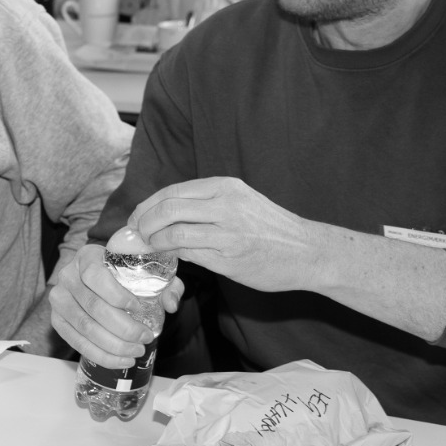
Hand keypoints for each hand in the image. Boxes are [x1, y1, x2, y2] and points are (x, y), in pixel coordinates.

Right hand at [49, 243, 184, 370]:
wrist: (96, 281)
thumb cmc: (123, 275)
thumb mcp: (146, 271)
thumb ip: (165, 284)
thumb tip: (171, 305)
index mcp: (87, 257)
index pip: (96, 276)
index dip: (117, 295)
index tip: (138, 308)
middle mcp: (67, 276)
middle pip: (93, 307)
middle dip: (123, 328)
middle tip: (145, 338)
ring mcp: (59, 300)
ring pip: (85, 328)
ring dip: (114, 345)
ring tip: (136, 352)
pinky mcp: (57, 320)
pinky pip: (77, 342)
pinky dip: (101, 355)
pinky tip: (121, 360)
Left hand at [131, 177, 324, 293]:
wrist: (309, 251)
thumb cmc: (270, 228)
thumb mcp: (241, 201)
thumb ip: (205, 203)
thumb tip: (163, 212)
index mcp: (225, 187)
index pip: (172, 192)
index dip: (147, 206)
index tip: (136, 218)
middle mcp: (226, 205)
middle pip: (167, 209)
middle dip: (143, 223)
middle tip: (136, 235)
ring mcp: (228, 232)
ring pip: (173, 232)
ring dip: (153, 241)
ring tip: (148, 247)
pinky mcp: (230, 258)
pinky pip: (189, 253)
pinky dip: (172, 255)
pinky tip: (169, 257)